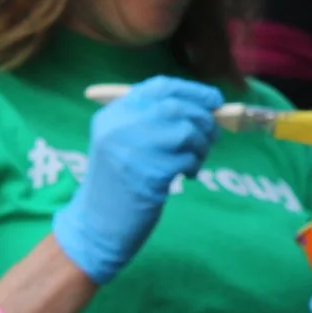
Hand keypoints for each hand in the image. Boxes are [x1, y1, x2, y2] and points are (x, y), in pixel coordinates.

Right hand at [52, 77, 219, 284]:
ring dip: (202, 145)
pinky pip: (186, 160)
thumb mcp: (126, 142)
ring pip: (185, 132)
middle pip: (176, 107)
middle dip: (204, 119)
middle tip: (213, 135)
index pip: (159, 87)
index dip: (192, 91)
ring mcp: (132, 150)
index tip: (214, 100)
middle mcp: (119, 127)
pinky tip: (189, 175)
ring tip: (197, 160)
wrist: (97, 225)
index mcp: (114, 114)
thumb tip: (207, 107)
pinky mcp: (147, 175)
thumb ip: (156, 121)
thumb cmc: (119, 183)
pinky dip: (195, 165)